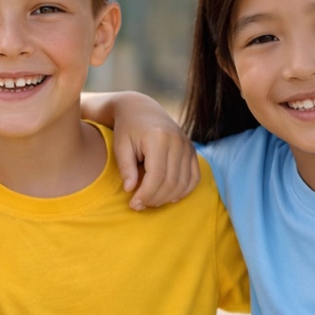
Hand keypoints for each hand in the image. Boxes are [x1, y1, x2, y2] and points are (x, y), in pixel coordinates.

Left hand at [110, 95, 198, 209]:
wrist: (141, 110)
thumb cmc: (127, 129)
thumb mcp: (120, 145)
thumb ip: (126, 167)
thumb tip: (130, 190)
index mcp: (159, 138)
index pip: (157, 175)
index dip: (146, 194)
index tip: (133, 204)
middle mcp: (178, 141)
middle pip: (171, 182)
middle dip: (155, 199)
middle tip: (139, 205)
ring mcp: (188, 146)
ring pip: (184, 183)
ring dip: (167, 198)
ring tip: (150, 201)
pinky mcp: (192, 151)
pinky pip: (194, 178)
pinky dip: (184, 191)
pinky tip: (169, 197)